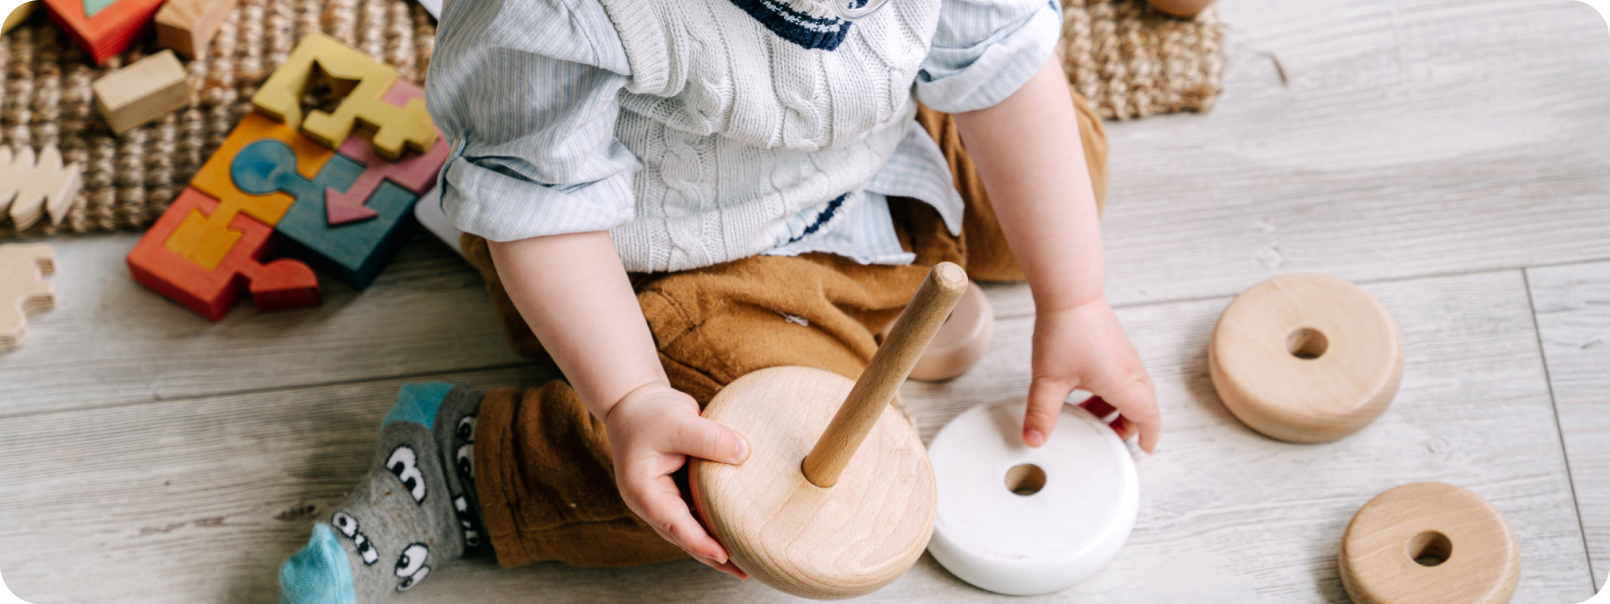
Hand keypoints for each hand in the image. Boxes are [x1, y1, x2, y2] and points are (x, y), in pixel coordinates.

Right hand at [604, 383, 752, 578]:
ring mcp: (666, 499)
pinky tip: (738, 530)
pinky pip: (699, 512)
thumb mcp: (679, 420)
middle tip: (744, 572)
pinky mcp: (679, 491)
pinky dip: (717, 522)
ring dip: (717, 543)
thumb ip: (710, 438)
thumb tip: (745, 453)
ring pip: (693, 528)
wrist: (634, 402)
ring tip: (747, 560)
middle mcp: (653, 502)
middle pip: (685, 536)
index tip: (724, 556)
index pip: (674, 524)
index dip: (700, 542)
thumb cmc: (649, 412)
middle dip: (713, 556)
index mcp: (644, 491)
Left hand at [1025, 296, 1159, 451]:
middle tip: (1106, 438)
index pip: (1149, 417)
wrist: (1070, 292)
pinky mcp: (1114, 346)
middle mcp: (1131, 371)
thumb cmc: (1066, 331)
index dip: (1149, 436)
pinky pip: (1120, 376)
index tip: (1145, 450)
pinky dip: (1108, 391)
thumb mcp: (1049, 380)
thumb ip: (1041, 413)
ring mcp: (1124, 356)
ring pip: (1130, 391)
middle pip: (1142, 407)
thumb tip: (1034, 440)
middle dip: (1127, 425)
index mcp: (1124, 384)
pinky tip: (1080, 391)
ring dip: (1114, 408)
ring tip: (1086, 416)